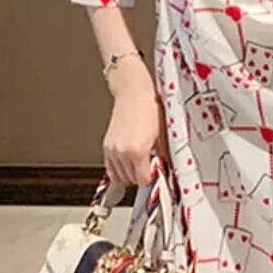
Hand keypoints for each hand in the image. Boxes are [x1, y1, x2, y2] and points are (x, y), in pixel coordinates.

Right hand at [102, 61, 163, 185]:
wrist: (133, 93)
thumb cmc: (148, 108)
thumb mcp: (162, 134)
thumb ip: (162, 155)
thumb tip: (165, 167)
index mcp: (137, 151)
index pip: (142, 180)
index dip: (151, 178)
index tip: (155, 173)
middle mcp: (122, 152)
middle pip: (130, 180)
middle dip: (141, 176)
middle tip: (149, 167)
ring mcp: (112, 150)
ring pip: (119, 176)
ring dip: (129, 174)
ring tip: (139, 163)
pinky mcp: (106, 146)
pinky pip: (110, 168)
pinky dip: (119, 169)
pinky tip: (128, 162)